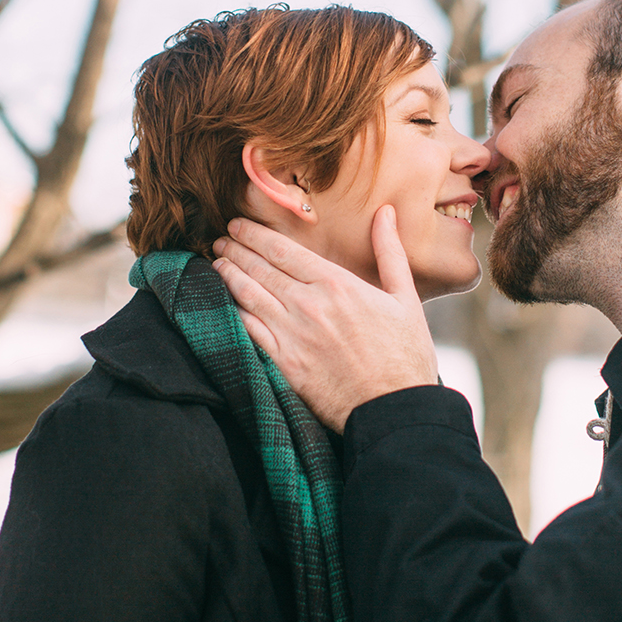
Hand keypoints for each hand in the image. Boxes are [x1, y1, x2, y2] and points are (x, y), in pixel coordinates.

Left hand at [211, 205, 438, 430]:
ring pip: (249, 296)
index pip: (284, 250)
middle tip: (220, 240)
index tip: (239, 225)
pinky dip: (233, 311)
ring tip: (216, 263)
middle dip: (236, 250)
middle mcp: (309, 305)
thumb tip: (386, 213)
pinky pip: (250, 331)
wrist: (393, 409)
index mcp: (337, 285)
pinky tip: (224, 302)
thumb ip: (390, 252)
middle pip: (261, 269)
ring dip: (228, 276)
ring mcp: (293, 335)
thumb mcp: (406, 298)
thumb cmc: (405, 356)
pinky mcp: (284, 363)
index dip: (255, 235)